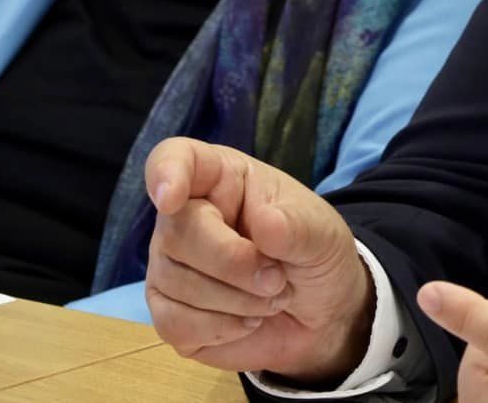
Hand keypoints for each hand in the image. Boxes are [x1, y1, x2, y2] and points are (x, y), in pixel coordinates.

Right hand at [143, 137, 373, 381]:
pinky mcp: (169, 314)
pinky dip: (222, 328)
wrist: (321, 313)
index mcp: (219, 179)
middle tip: (278, 278)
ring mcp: (170, 267)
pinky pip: (174, 324)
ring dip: (237, 300)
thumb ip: (297, 227)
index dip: (166, 174)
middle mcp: (183, 218)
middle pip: (177, 233)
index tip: (171, 198)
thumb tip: (265, 224)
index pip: (174, 159)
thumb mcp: (322, 234)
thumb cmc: (314, 254)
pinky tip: (248, 320)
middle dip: (234, 263)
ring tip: (272, 295)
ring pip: (176, 283)